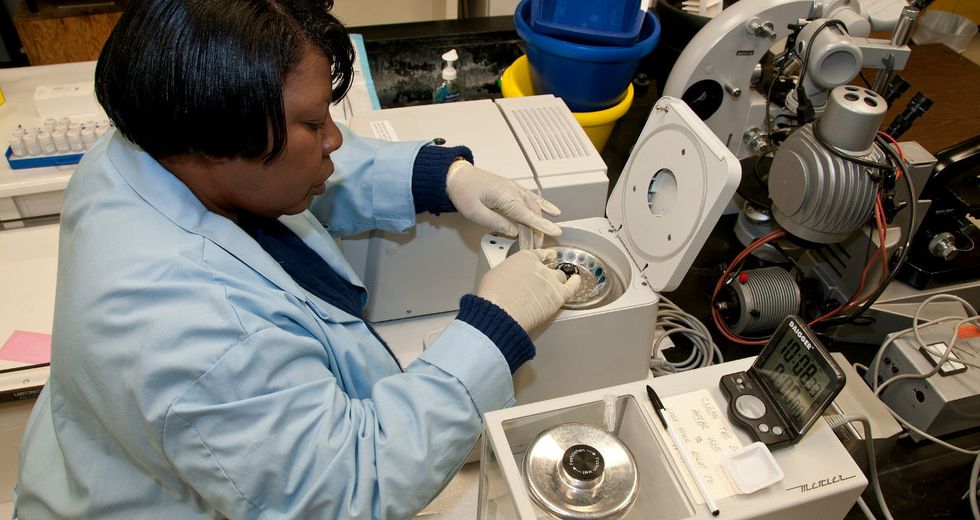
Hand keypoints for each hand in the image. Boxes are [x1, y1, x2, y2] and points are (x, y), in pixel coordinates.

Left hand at [446, 160, 561, 247]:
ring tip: (540, 239)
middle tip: (533, 249)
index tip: (555, 233)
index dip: (542, 225)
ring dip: (539, 224)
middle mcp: (514, 192)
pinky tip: (554, 212)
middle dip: (536, 233)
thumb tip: (514, 232)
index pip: (528, 215)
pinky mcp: (512, 190)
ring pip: (534, 208)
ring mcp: (514, 189)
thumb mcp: (475, 213)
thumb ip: (496, 223)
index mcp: (505, 197)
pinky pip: (533, 198)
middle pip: (532, 215)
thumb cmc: (463, 191)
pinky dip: (544, 205)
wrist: (457, 176)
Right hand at [475, 249, 581, 331]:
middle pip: (549, 268)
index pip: (538, 254)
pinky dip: (575, 283)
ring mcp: (551, 281)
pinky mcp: (558, 296)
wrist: (501, 310)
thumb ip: (508, 274)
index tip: (547, 256)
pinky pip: (572, 287)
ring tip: (559, 283)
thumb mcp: (494, 275)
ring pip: (560, 277)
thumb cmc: (493, 296)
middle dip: (548, 273)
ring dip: (559, 281)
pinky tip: (576, 282)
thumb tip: (509, 281)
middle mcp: (540, 267)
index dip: (544, 256)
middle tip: (545, 278)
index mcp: (523, 258)